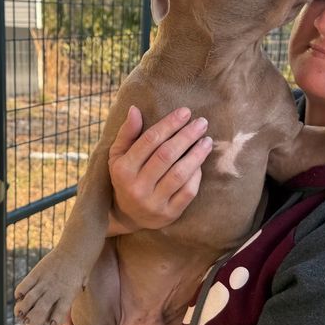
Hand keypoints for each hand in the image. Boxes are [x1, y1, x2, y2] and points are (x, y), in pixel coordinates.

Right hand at [108, 106, 212, 232]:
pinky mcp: (169, 214)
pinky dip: (196, 175)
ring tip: (207, 140)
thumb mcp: (118, 155)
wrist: (127, 215)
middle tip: (201, 122)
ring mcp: (153, 203)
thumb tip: (135, 109)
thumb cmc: (125, 177)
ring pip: (179, 174)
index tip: (185, 112)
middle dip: (186, 136)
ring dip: (196, 154)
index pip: (149, 141)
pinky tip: (201, 162)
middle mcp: (137, 186)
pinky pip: (188, 192)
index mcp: (123, 169)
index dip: (169, 124)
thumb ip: (127, 133)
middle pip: (166, 155)